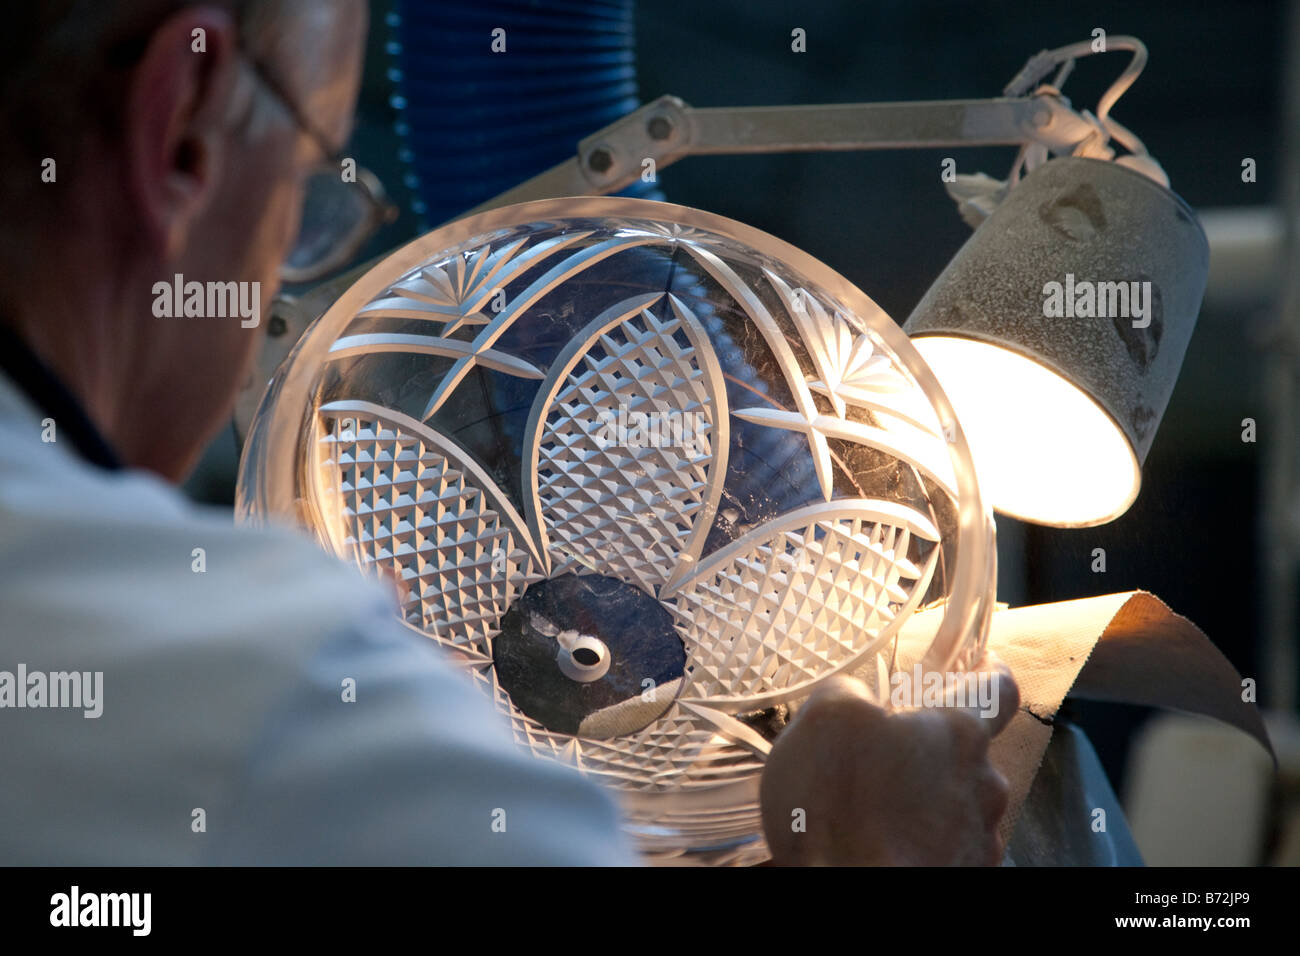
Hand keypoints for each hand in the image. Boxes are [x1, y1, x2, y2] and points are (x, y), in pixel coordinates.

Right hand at [760, 656, 1017, 865]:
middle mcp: (984, 784)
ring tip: (876, 810)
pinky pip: (949, 846)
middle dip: (934, 749)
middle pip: (970, 752)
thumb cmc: (837, 805)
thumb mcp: (824, 718)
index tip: (980, 666)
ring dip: (928, 799)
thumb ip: (849, 692)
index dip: (990, 672)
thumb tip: (857, 697)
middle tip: (887, 755)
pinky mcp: (964, 876)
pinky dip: (922, 840)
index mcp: (958, 733)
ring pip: (959, 802)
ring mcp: (979, 839)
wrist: (845, 891)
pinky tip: (883, 841)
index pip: (1000, 690)